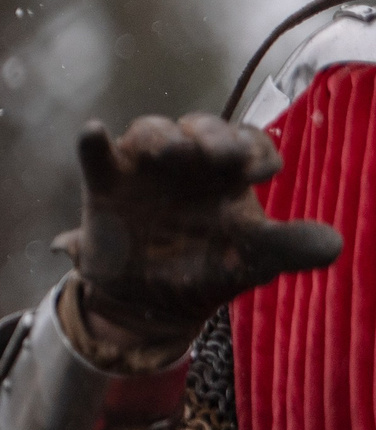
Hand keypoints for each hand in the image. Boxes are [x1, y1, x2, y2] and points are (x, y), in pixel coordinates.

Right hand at [60, 115, 340, 367]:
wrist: (149, 301)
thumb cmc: (207, 269)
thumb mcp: (252, 260)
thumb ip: (289, 248)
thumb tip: (336, 244)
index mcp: (229, 174)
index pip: (247, 144)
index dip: (255, 150)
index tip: (261, 171)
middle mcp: (188, 162)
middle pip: (201, 128)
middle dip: (212, 134)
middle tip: (219, 154)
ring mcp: (144, 167)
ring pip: (151, 131)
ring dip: (161, 136)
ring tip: (171, 152)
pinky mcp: (105, 183)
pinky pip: (96, 155)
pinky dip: (92, 142)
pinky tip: (94, 133)